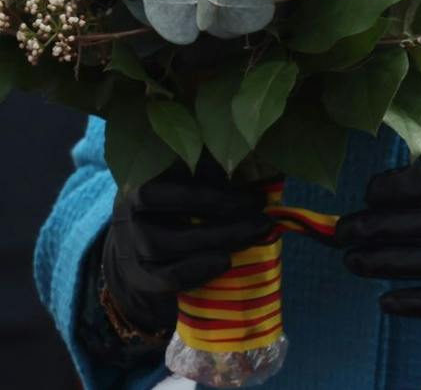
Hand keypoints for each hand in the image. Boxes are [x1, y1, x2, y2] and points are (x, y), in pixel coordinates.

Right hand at [100, 171, 273, 333]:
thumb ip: (218, 177)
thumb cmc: (181, 210)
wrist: (146, 253)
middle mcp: (128, 209)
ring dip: (214, 239)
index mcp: (146, 177)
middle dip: (221, 207)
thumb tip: (264, 173)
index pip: (174, 172)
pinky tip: (226, 262)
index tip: (255, 195)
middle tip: (263, 217)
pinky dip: (196, 271)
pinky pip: (162, 277)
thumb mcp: (193, 187)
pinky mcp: (136, 275)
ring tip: (253, 236)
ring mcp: (128, 243)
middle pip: (168, 203)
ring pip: (162, 243)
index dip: (213, 184)